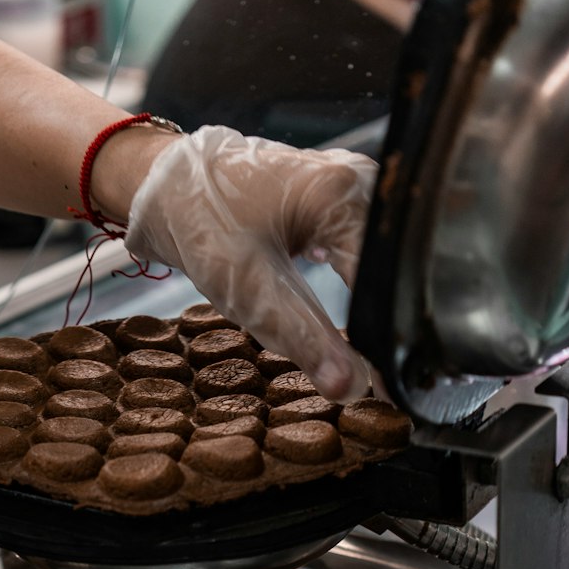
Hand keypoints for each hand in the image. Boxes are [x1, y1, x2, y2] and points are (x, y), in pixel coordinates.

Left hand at [124, 126, 376, 400]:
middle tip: (389, 374)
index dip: (393, 333)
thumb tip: (350, 387)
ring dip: (384, 300)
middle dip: (395, 318)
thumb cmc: (201, 224)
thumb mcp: (251, 290)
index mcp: (342, 194)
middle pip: (400, 261)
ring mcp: (353, 184)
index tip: (393, 382)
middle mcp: (359, 180)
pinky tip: (363, 312)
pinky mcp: (344, 199)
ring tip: (379, 350)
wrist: (169, 186)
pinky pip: (372, 244)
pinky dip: (369, 281)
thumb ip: (305, 339)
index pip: (392, 274)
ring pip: (390, 253)